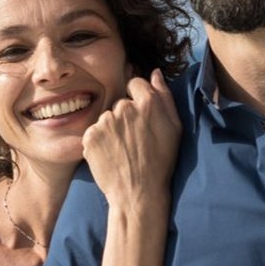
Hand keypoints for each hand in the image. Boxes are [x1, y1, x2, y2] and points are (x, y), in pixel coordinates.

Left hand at [82, 69, 180, 211]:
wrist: (138, 193)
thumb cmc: (161, 161)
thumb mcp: (174, 128)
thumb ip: (165, 96)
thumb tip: (156, 72)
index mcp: (147, 102)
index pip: (135, 83)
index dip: (138, 99)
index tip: (141, 117)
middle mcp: (124, 108)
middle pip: (120, 102)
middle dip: (125, 116)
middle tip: (134, 139)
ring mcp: (105, 122)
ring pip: (107, 118)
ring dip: (112, 129)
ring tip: (123, 150)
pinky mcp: (90, 136)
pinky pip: (94, 132)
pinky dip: (100, 141)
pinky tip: (111, 155)